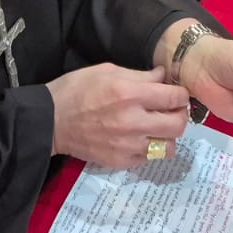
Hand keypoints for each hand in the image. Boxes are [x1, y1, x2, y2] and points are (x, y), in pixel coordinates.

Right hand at [46, 64, 190, 167]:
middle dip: (180, 115)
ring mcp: (128, 146)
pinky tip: (139, 139)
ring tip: (157, 128)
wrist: (51, 121)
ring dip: (167, 136)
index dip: (181, 94)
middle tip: (172, 111)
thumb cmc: (77, 89)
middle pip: (178, 125)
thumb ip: (139, 75)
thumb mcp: (107, 70)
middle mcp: (133, 122)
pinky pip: (149, 158)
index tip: (178, 94)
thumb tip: (163, 76)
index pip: (174, 97)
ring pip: (168, 147)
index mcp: (130, 94)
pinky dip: (149, 149)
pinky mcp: (121, 162)